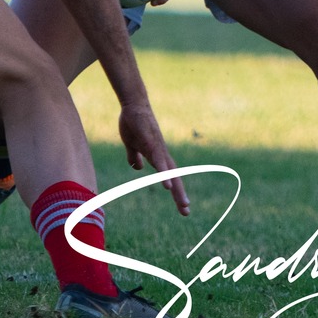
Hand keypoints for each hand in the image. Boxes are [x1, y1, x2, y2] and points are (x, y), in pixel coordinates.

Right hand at [118, 101, 191, 215]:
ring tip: (182, 203)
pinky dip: (164, 174)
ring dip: (176, 187)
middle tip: (186, 211)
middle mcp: (161, 154)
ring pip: (169, 172)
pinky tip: (167, 185)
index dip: (176, 191)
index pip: (170, 177)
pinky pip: (159, 162)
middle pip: (174, 177)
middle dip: (180, 195)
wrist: (134, 105)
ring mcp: (158, 149)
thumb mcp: (132, 145)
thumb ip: (135, 156)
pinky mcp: (151, 143)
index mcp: (157, 156)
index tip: (182, 207)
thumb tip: (137, 167)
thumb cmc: (134, 124)